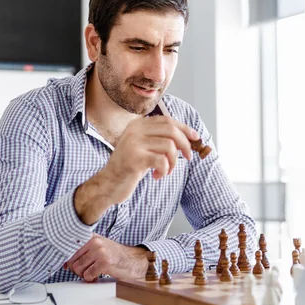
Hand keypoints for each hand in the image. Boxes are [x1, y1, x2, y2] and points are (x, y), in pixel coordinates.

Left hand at [64, 234, 147, 281]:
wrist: (132, 260)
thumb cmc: (114, 256)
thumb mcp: (98, 248)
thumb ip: (82, 252)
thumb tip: (65, 263)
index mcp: (91, 237)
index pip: (69, 249)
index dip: (68, 261)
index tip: (69, 266)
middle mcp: (95, 242)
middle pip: (72, 261)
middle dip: (77, 270)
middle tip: (86, 271)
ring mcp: (100, 252)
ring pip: (78, 269)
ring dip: (84, 275)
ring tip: (93, 273)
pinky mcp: (104, 263)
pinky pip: (88, 275)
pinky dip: (91, 279)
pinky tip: (98, 276)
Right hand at [74, 116, 198, 224]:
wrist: (109, 184)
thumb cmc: (130, 167)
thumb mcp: (144, 148)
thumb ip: (160, 139)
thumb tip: (189, 137)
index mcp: (138, 125)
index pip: (167, 120)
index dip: (185, 128)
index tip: (196, 137)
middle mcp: (135, 130)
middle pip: (171, 130)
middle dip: (185, 144)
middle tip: (188, 158)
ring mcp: (134, 143)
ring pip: (169, 146)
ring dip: (173, 162)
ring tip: (166, 171)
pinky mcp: (135, 158)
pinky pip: (162, 161)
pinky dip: (165, 170)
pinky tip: (156, 176)